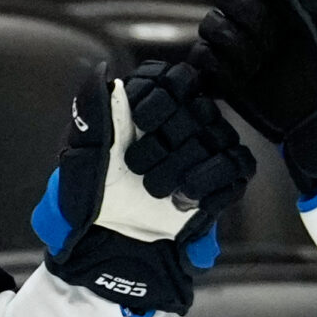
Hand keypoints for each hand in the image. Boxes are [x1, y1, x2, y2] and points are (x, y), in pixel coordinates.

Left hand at [31, 61, 255, 315]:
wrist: (112, 244)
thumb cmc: (91, 198)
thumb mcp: (80, 155)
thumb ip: (91, 112)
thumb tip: (104, 73)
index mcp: (150, 104)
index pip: (175, 78)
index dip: (159, 99)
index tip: (139, 122)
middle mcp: (184, 120)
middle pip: (197, 108)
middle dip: (164, 143)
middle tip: (138, 168)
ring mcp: (208, 148)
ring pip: (218, 136)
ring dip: (182, 166)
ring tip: (155, 190)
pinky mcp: (226, 178)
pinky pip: (236, 165)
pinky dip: (209, 183)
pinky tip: (184, 200)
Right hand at [191, 0, 316, 192]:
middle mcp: (263, 16)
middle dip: (244, 10)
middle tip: (273, 35)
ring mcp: (245, 49)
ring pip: (211, 25)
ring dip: (234, 40)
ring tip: (263, 61)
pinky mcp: (231, 81)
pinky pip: (203, 60)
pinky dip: (216, 63)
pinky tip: (243, 72)